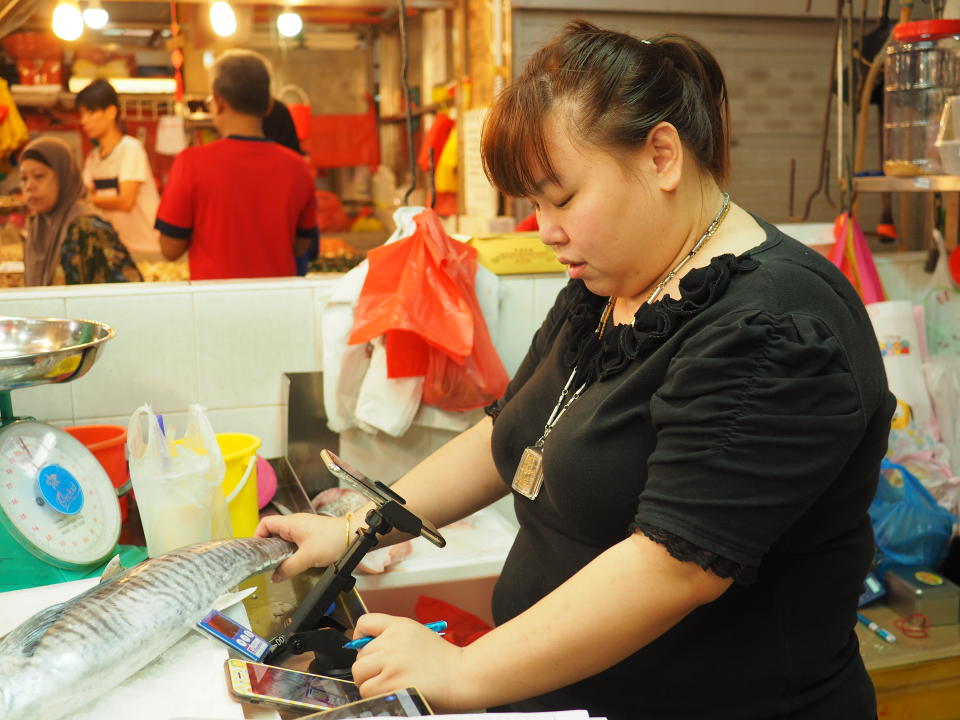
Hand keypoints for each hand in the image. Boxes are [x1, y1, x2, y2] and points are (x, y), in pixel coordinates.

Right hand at [254, 513, 341, 580]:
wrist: (354, 535)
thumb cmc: (333, 540)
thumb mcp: (307, 557)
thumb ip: (289, 567)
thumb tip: (275, 577)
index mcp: (291, 523)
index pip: (265, 523)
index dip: (257, 535)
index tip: (256, 551)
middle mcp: (296, 524)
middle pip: (273, 532)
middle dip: (268, 547)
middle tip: (266, 562)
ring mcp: (304, 529)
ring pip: (285, 539)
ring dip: (281, 551)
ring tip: (279, 565)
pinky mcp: (312, 536)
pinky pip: (295, 543)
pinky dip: (291, 552)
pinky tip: (294, 563)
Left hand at [350, 613, 467, 712]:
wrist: (461, 675)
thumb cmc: (442, 659)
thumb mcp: (416, 634)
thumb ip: (392, 636)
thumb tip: (364, 648)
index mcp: (399, 626)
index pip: (364, 623)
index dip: (360, 637)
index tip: (365, 646)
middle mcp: (392, 642)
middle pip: (359, 655)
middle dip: (368, 666)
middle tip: (383, 672)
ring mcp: (391, 663)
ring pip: (359, 674)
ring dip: (369, 682)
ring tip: (387, 683)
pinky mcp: (392, 683)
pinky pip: (367, 690)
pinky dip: (375, 694)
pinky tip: (391, 691)